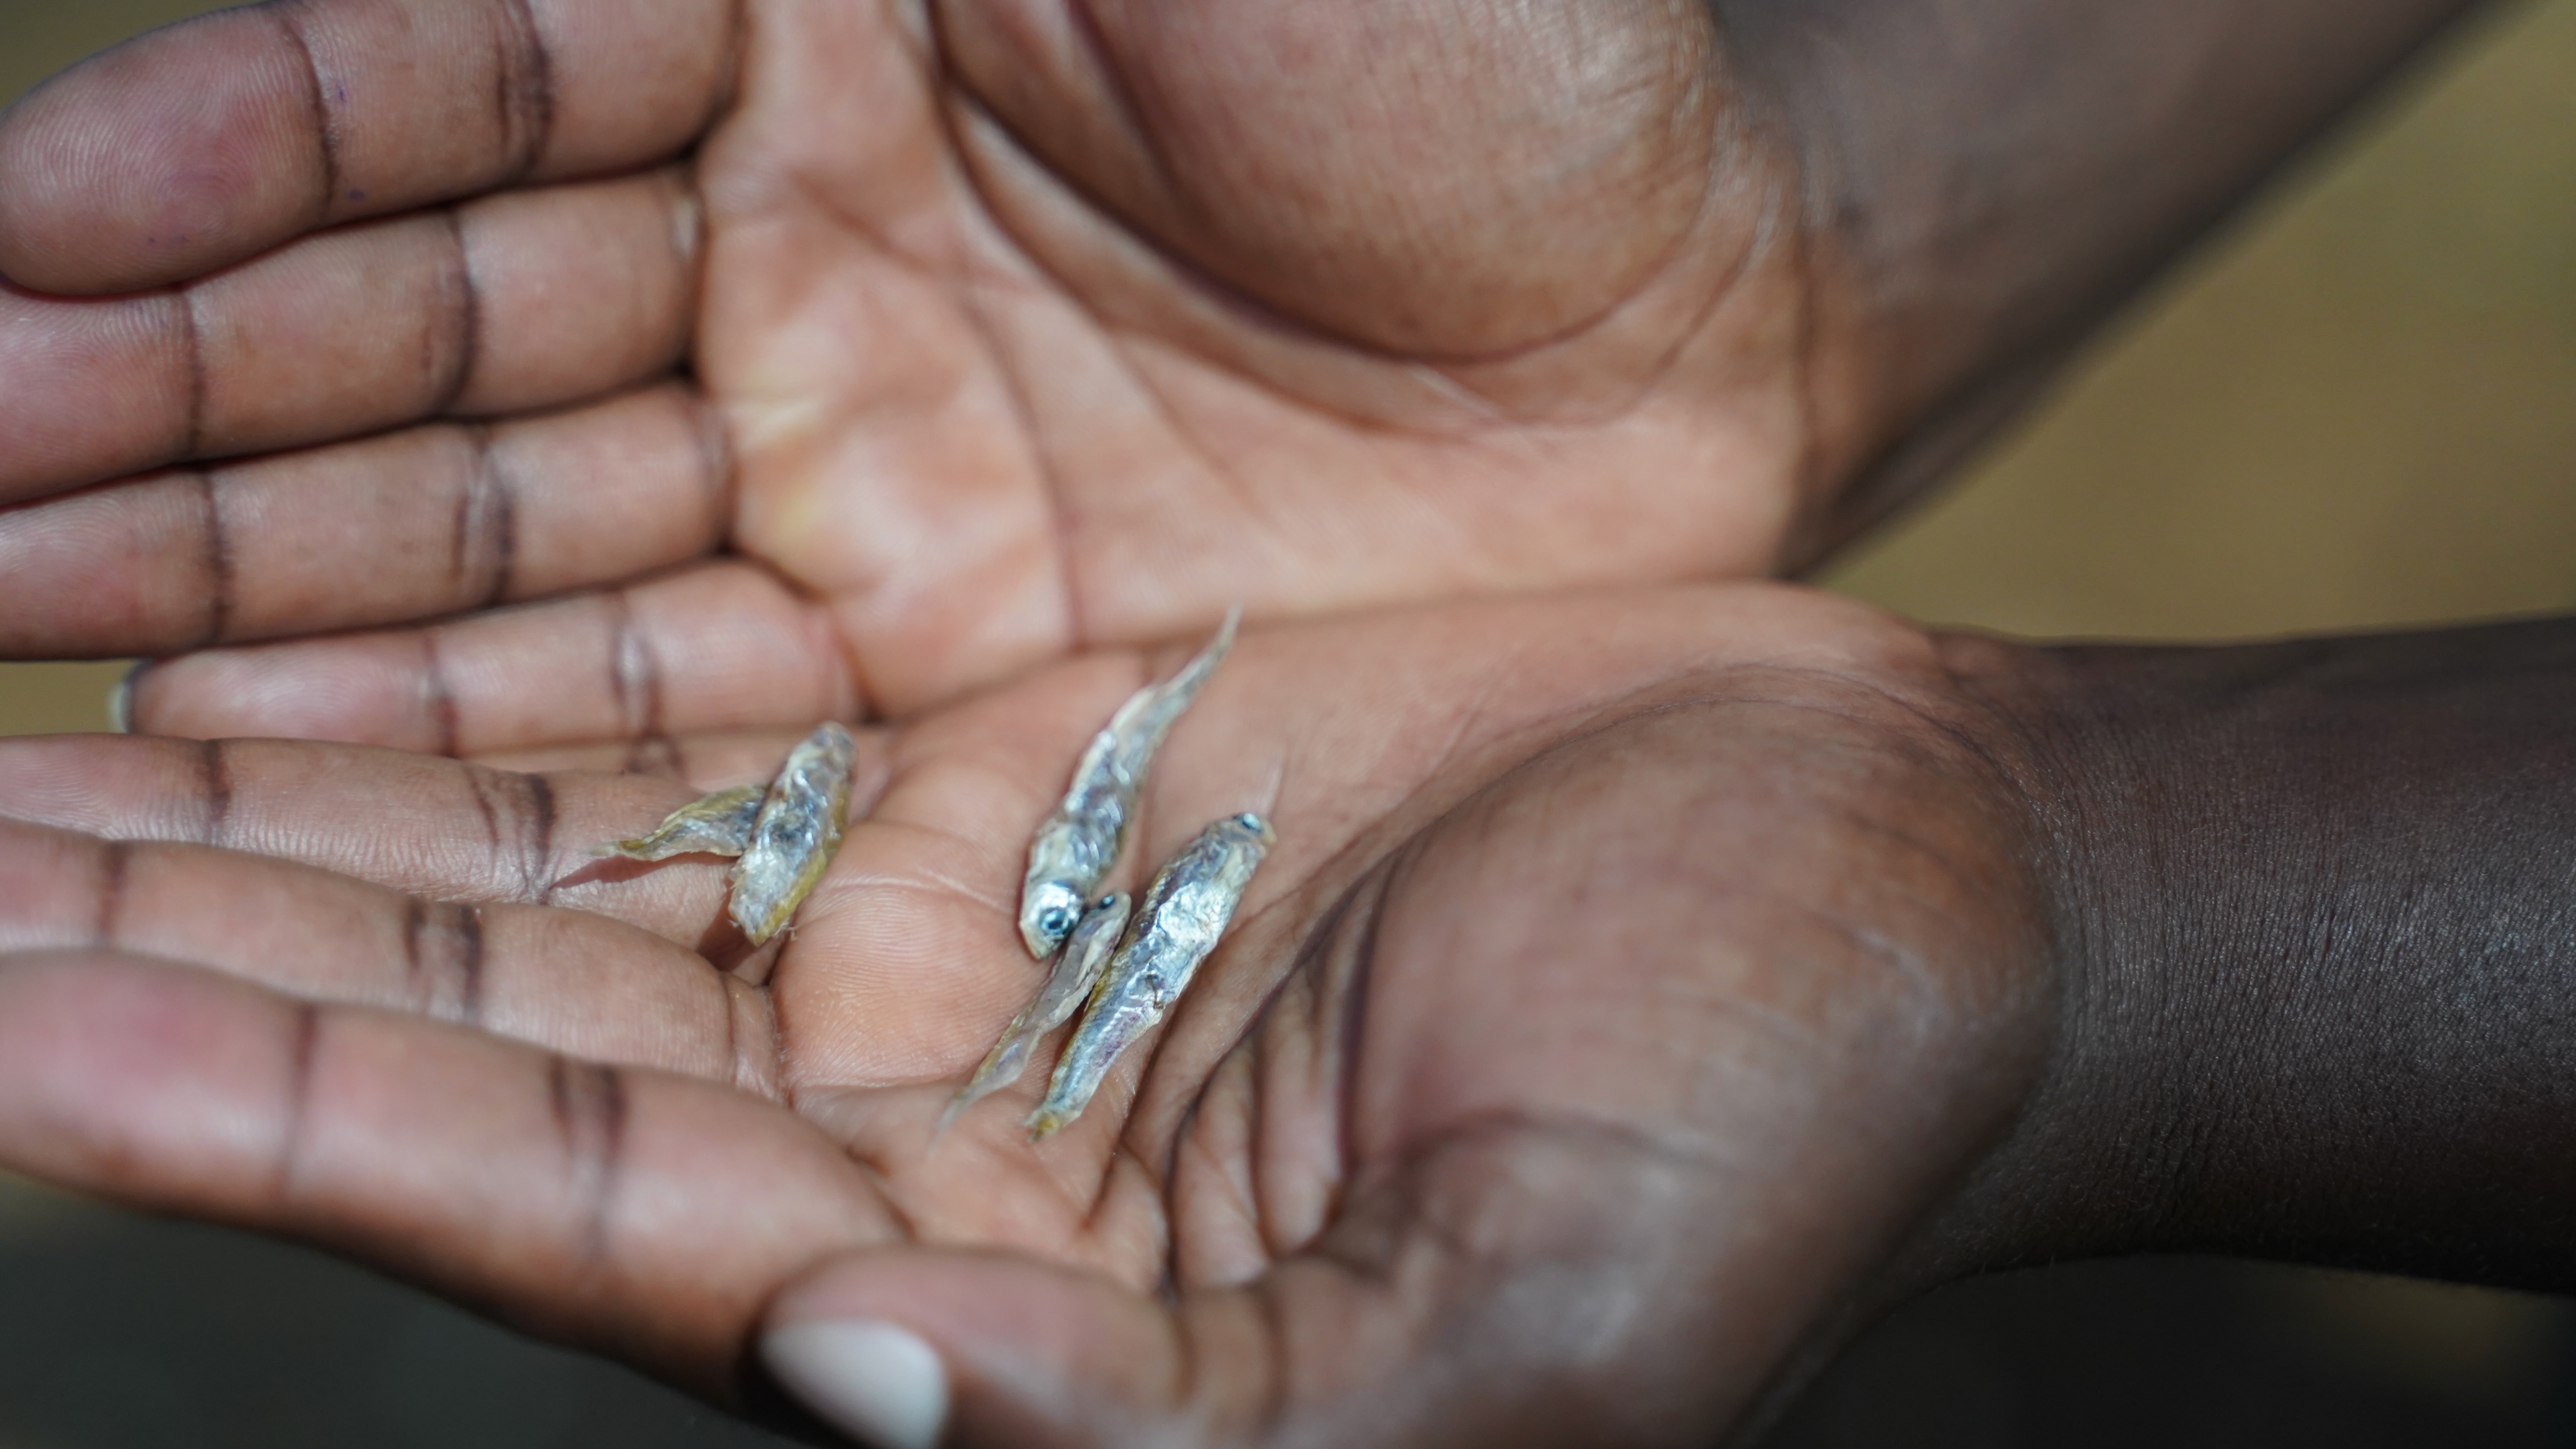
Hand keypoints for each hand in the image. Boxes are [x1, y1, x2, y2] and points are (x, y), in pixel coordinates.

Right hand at [0, 0, 1819, 726]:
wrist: (1703, 302)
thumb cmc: (1493, 45)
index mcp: (787, 12)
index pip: (444, 90)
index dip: (228, 161)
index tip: (15, 252)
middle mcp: (775, 251)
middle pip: (412, 342)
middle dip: (162, 426)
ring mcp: (844, 478)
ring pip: (488, 550)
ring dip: (244, 612)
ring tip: (26, 686)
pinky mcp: (935, 668)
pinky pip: (657, 712)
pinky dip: (460, 749)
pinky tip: (251, 782)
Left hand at [0, 586, 2059, 1444]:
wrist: (1912, 889)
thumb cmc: (1781, 1135)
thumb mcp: (1534, 1344)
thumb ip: (1204, 1427)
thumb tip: (864, 1385)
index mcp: (993, 1315)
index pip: (555, 1211)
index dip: (265, 1121)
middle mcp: (917, 1150)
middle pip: (477, 1041)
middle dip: (175, 956)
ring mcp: (955, 951)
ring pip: (534, 879)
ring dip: (269, 814)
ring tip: (0, 737)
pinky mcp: (1019, 776)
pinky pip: (686, 737)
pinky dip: (481, 696)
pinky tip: (283, 645)